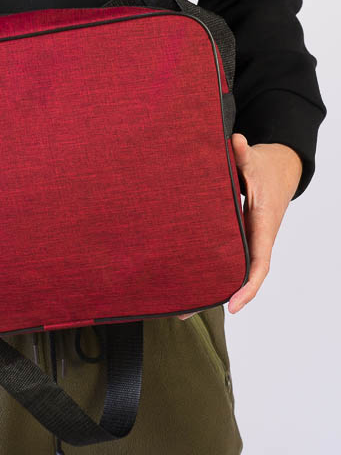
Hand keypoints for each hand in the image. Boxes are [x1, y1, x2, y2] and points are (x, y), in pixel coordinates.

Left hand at [178, 132, 302, 319]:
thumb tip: (235, 142)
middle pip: (237, 275)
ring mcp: (244, 240)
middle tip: (184, 312)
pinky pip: (221, 257)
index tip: (231, 307)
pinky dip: (205, 268)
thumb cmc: (266, 168)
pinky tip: (181, 278)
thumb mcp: (256, 161)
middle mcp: (254, 240)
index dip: (247, 287)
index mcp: (263, 226)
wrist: (278, 169)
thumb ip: (244, 155)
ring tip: (176, 305)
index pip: (259, 264)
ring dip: (206, 286)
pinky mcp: (234, 237)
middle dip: (215, 295)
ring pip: (227, 268)